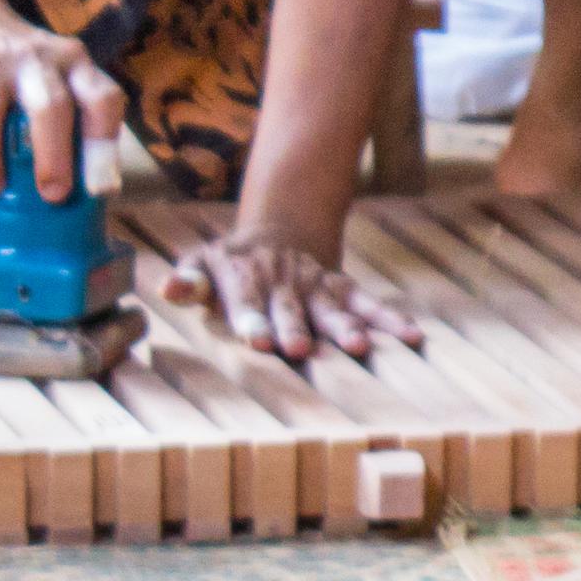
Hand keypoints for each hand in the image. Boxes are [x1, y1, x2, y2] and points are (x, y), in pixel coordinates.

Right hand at [0, 4, 126, 202]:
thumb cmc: (21, 69)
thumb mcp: (59, 76)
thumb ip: (75, 120)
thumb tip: (92, 193)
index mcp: (72, 64)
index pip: (101, 98)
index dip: (103, 145)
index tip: (100, 189)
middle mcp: (34, 59)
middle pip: (50, 107)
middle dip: (52, 157)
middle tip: (51, 194)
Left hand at [156, 227, 425, 362]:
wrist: (280, 230)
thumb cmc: (231, 262)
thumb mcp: (204, 262)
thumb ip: (189, 279)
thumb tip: (166, 288)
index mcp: (246, 278)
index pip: (247, 300)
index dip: (252, 318)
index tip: (255, 340)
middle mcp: (285, 283)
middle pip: (292, 310)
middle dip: (297, 329)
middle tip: (301, 349)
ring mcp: (317, 287)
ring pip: (334, 309)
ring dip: (347, 328)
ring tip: (361, 347)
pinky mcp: (343, 290)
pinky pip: (370, 305)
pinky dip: (392, 320)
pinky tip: (413, 336)